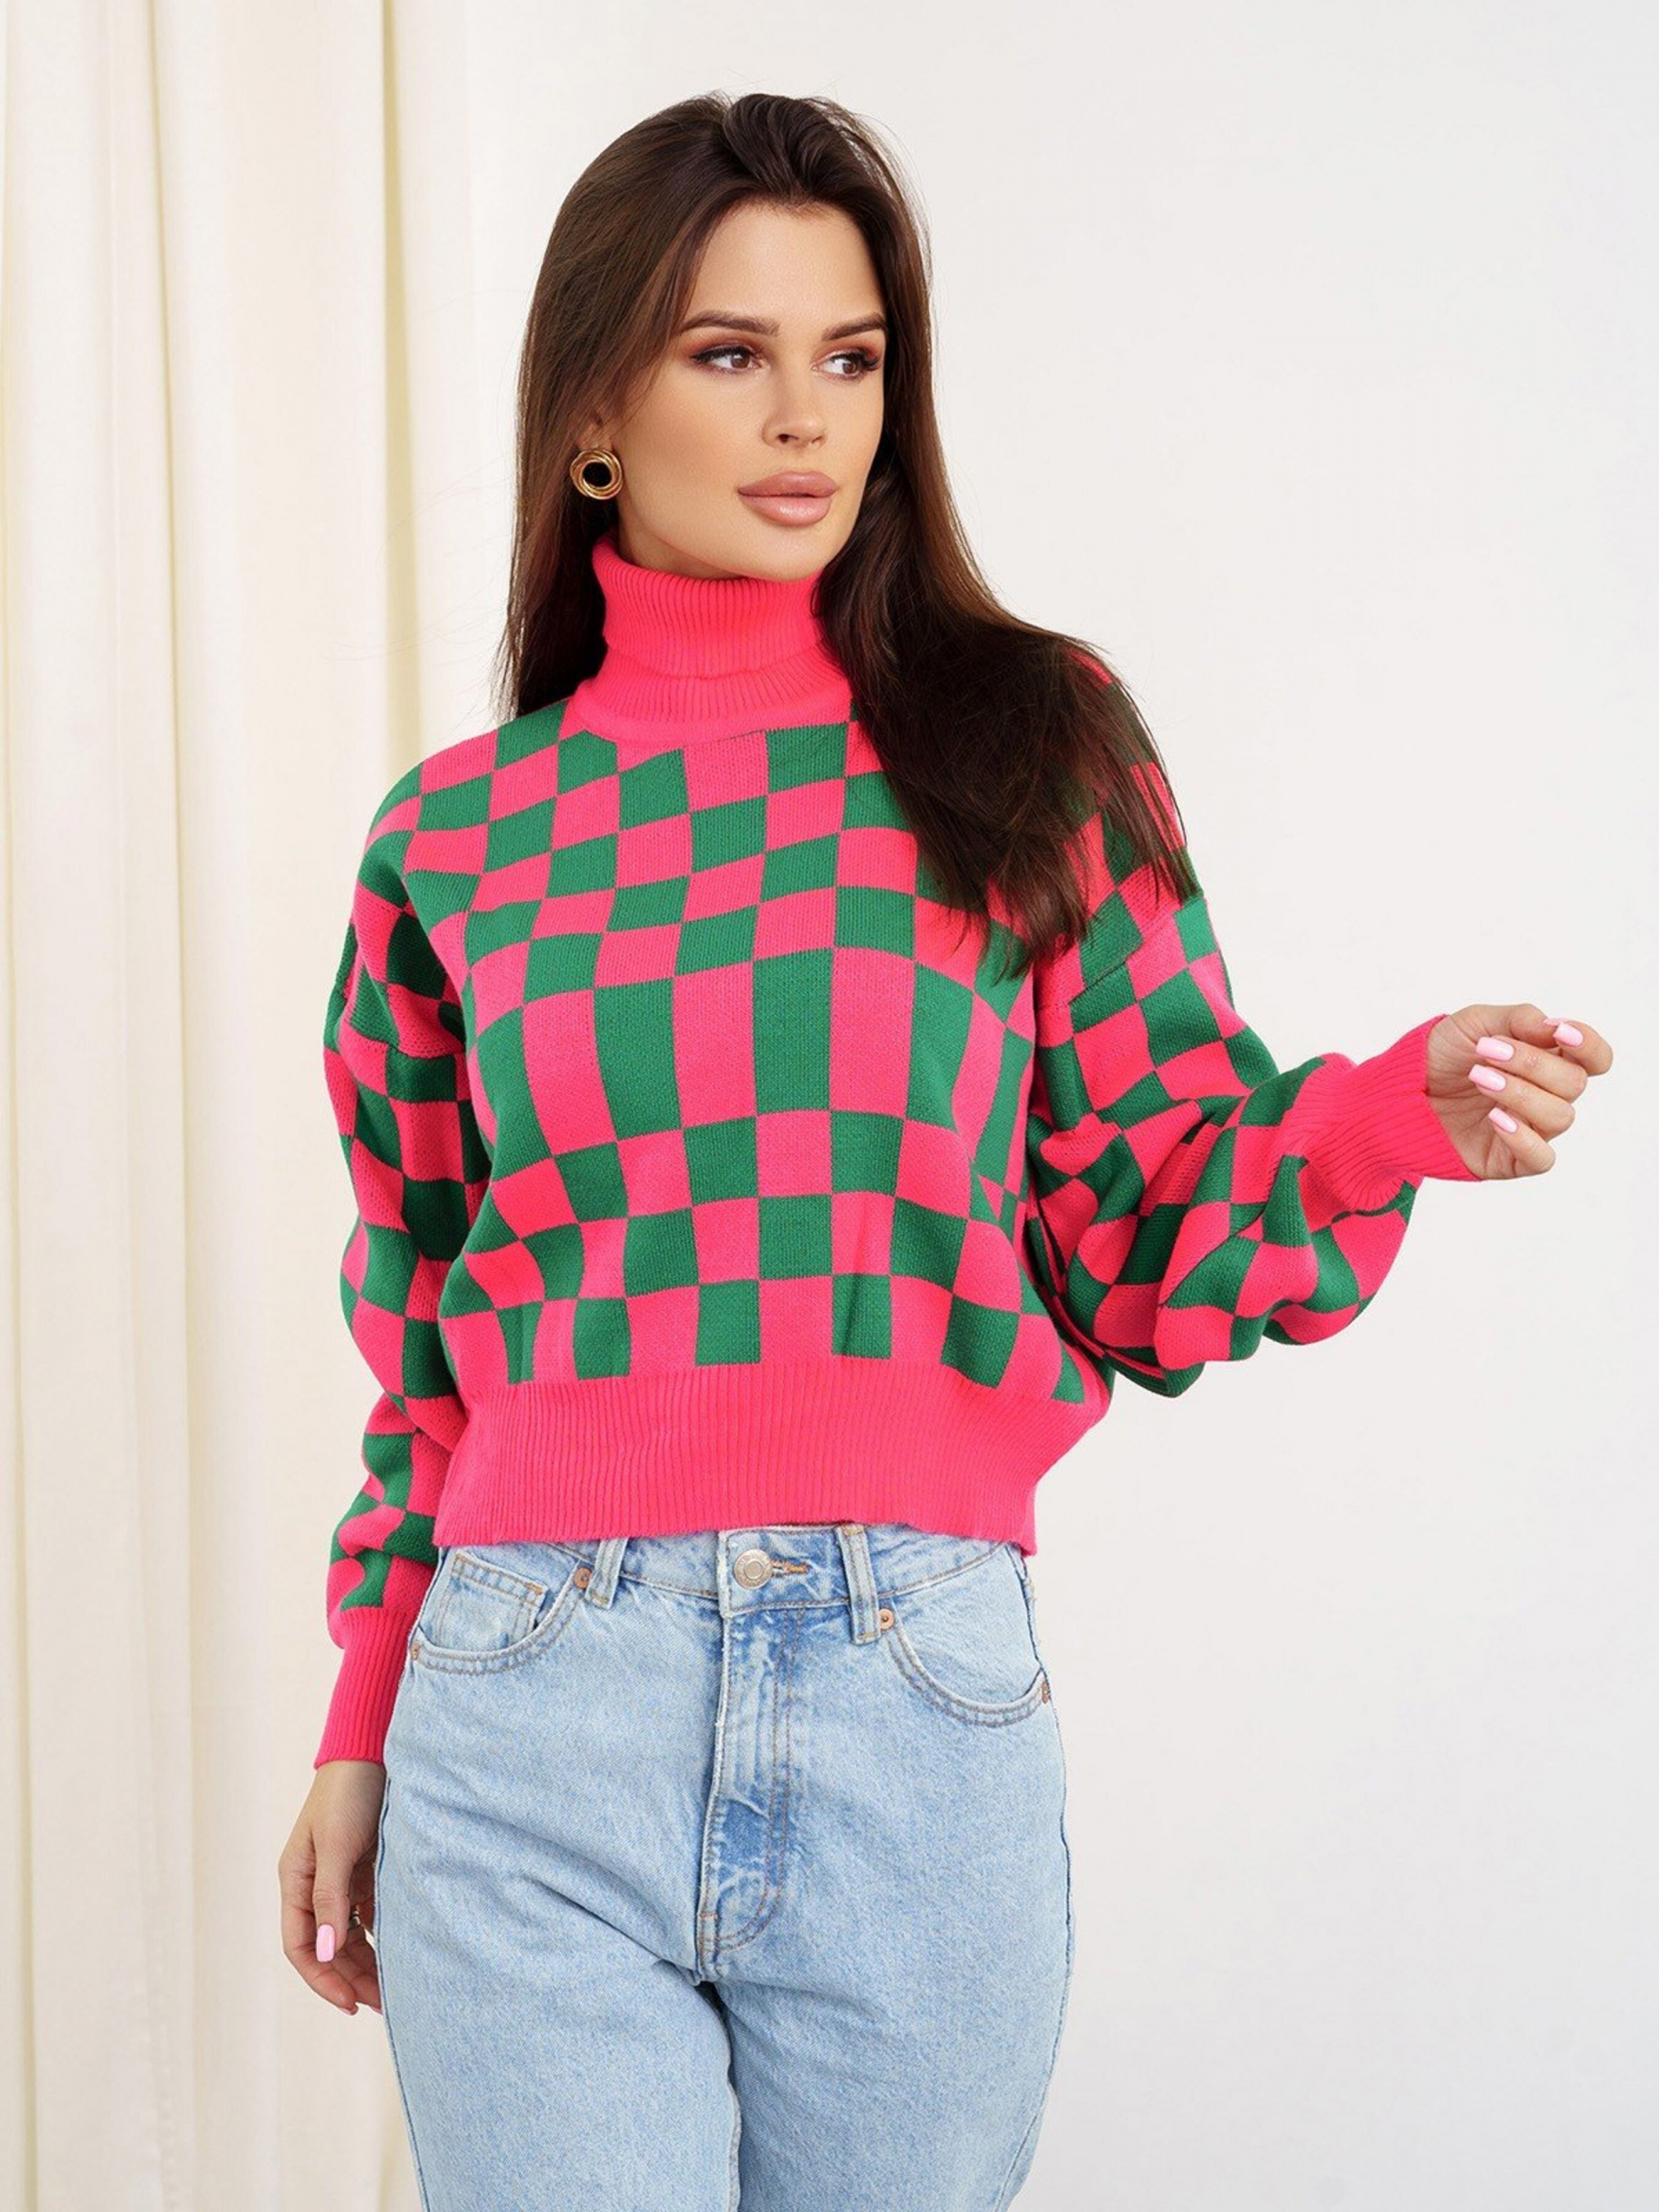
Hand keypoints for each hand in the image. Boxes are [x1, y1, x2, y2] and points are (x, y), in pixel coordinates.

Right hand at [278, 1760, 386, 2015]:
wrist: (373, 1748)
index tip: (352, 2005)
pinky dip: (383, 1933)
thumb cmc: (350, 1791)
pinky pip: (371, 1911)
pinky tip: (402, 1949)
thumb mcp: (337, 1844)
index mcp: (295, 1879)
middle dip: (351, 1978)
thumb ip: (331, 1897)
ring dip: (368, 1961)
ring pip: (350, 1933)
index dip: (323, 1980)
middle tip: (383, 2005)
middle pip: (328, 1946)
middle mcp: (314, 1883)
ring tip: (394, 1989)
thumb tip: (328, 1952)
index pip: (301, 1946)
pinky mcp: (365, 1866)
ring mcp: (340, 1875)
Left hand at [1425, 1004, 1611, 1177]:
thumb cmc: (1440, 1056)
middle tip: (1486, 1052)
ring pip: (1560, 1116)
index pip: (1594, 1058)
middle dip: (1532, 1063)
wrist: (1396, 1091)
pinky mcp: (1510, 1159)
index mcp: (1546, 1059)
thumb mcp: (1472, 1023)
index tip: (1560, 1032)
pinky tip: (1495, 1118)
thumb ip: (1517, 1019)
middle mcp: (1545, 1095)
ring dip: (1520, 1092)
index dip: (1589, 1046)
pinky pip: (1542, 1158)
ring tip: (1478, 1077)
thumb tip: (1554, 1027)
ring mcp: (1530, 1128)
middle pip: (1574, 1083)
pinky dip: (1524, 1138)